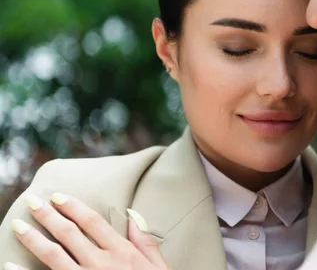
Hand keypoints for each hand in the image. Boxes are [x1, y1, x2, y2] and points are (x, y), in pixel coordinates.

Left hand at [4, 193, 170, 269]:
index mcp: (122, 252)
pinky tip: (10, 265)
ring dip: (34, 239)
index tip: (58, 197)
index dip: (74, 207)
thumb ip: (146, 242)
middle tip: (32, 201)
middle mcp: (101, 263)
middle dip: (48, 215)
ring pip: (54, 255)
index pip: (92, 222)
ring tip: (18, 226)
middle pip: (69, 233)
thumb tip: (133, 215)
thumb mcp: (159, 267)